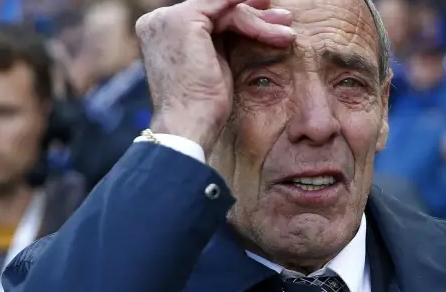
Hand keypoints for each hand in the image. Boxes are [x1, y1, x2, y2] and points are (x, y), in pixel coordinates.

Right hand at [137, 0, 295, 153]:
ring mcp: (168, 18)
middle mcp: (159, 20)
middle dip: (253, 13)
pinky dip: (253, 17)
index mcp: (160, 30)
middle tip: (283, 20)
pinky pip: (227, 10)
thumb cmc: (201, 107)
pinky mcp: (184, 20)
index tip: (267, 20)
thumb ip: (218, 42)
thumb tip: (244, 27)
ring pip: (225, 9)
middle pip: (216, 8)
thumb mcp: (210, 65)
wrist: (188, 126)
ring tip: (287, 32)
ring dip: (260, 20)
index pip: (207, 15)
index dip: (239, 14)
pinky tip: (274, 24)